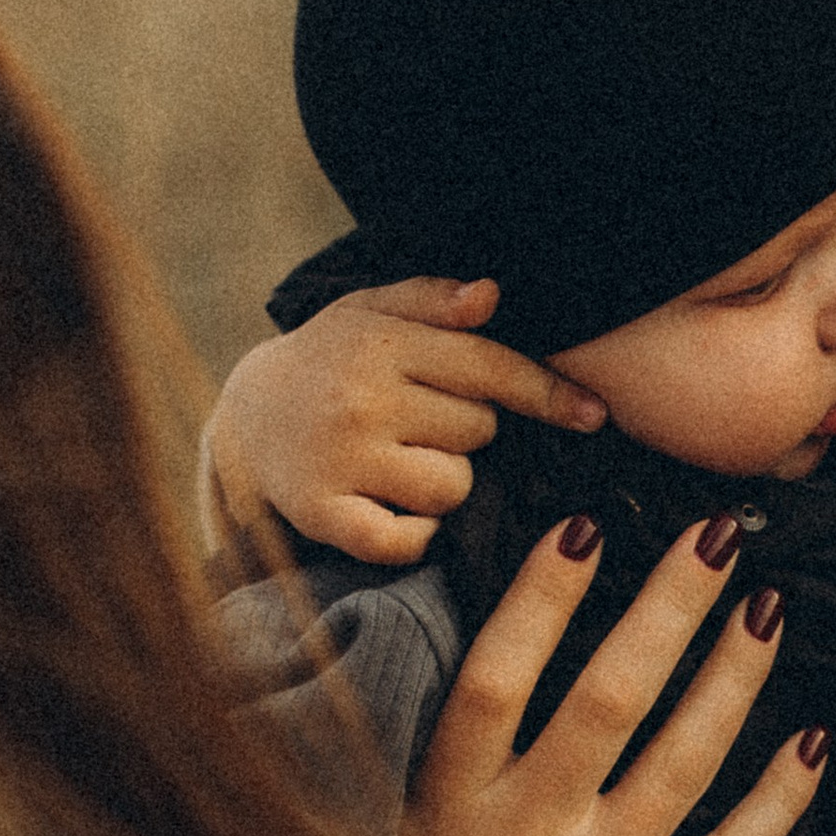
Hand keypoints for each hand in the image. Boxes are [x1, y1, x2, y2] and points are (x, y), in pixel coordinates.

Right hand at [208, 281, 605, 564]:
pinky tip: (393, 511)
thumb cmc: (328, 360)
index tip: (594, 415)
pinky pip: (407, 540)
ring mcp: (342, 459)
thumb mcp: (369, 311)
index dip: (547, 393)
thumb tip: (491, 295)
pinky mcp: (323, 514)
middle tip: (420, 424)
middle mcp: (363, 398)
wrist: (241, 420)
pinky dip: (414, 536)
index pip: (486, 366)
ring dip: (443, 484)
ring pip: (452, 487)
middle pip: (478, 431)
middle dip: (466, 432)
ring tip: (403, 464)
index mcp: (381, 343)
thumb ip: (432, 298)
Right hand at [377, 518, 824, 835]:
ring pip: (684, 754)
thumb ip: (393, 778)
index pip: (497, 675)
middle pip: (611, 693)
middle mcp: (530, 830)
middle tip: (719, 533)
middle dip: (669, 605)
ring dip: (733, 675)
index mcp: (451, 807)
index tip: (583, 528)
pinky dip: (781, 797)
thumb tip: (375, 679)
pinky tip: (817, 740)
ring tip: (768, 608)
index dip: (541, 598)